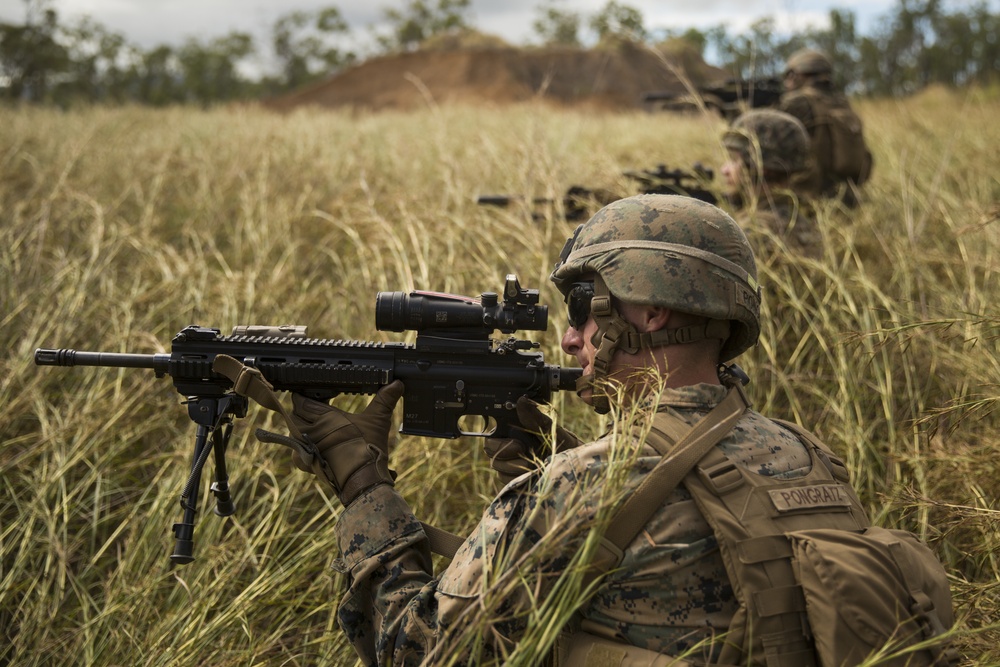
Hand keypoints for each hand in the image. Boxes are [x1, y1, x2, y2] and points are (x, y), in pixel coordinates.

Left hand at [286, 380, 403, 505]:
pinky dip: (303, 446)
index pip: (300, 401)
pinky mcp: (307, 463)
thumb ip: (384, 400)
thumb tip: (397, 383)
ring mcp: (305, 448)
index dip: (304, 395)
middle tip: (316, 409)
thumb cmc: (367, 449)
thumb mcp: (377, 420)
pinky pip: (297, 451)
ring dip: (301, 427)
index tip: (311, 394)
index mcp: (323, 417)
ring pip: (294, 432)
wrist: (362, 480)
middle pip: (295, 415)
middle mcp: (309, 431)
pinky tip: (315, 445)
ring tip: (316, 426)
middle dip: (303, 411)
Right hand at [483, 397, 580, 484]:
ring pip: (497, 466)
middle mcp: (509, 446)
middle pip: (490, 450)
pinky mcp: (515, 480)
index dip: (497, 440)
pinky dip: (519, 478)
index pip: (492, 434)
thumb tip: (522, 401)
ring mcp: (510, 464)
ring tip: (536, 464)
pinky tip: (533, 475)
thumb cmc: (566, 447)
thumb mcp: (552, 432)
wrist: (577, 470)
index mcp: (515, 431)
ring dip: (516, 466)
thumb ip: (535, 418)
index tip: (518, 444)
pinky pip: (506, 481)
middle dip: (506, 453)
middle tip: (524, 451)